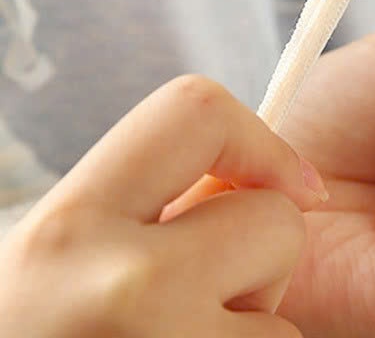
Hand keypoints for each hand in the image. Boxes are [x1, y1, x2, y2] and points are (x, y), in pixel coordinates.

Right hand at [0, 75, 327, 337]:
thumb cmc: (28, 336)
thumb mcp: (57, 260)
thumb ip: (144, 208)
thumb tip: (267, 177)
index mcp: (67, 228)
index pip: (195, 113)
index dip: (259, 139)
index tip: (291, 180)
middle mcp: (118, 291)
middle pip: (278, 223)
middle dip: (261, 257)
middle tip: (196, 297)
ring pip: (285, 321)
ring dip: (248, 334)